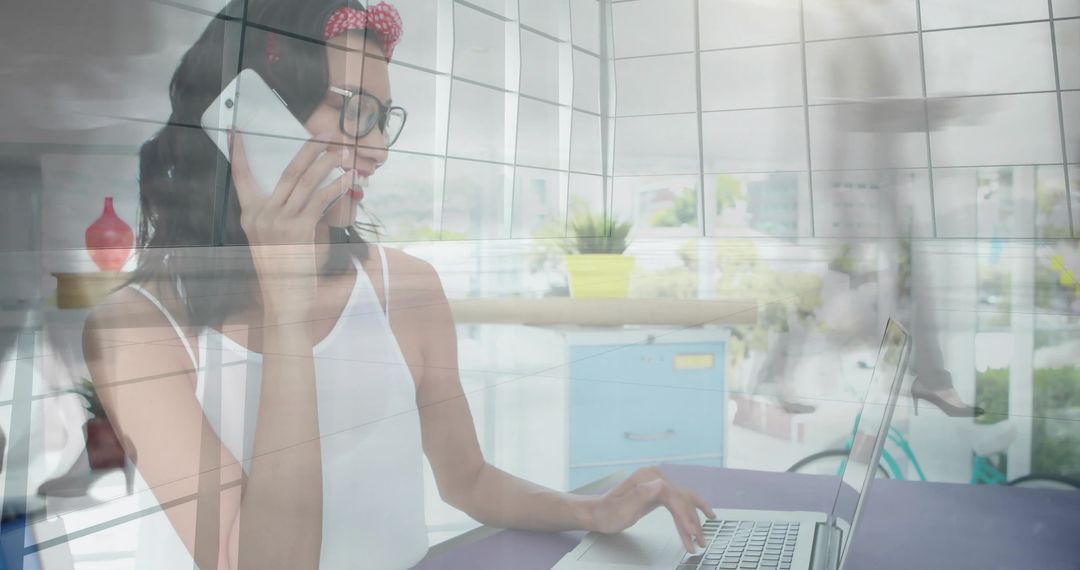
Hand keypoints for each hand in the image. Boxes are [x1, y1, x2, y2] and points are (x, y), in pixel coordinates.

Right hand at [228, 131, 349, 317]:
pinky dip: (336, 188)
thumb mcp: (283, 236)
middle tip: (326, 133)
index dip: (239, 153)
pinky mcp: (296, 230)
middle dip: (308, 149)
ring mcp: (277, 221)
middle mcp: (260, 214)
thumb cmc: (287, 269)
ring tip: (341, 151)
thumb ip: (297, 212)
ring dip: (326, 164)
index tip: (236, 131)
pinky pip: (319, 201)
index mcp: (250, 214)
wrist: (284, 299)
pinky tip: (349, 180)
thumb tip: (323, 191)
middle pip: (286, 172)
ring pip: (304, 182)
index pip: (241, 176)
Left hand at [586, 467, 714, 552]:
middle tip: (700, 541)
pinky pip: (678, 504)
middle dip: (692, 522)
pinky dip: (688, 516)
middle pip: (682, 499)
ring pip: (684, 502)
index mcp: (647, 477)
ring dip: (694, 520)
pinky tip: (699, 522)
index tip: (692, 532)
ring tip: (703, 537)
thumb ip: (641, 495)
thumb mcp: (622, 508)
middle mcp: (655, 477)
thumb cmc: (607, 513)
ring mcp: (658, 484)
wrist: (598, 513)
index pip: (674, 495)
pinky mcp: (659, 493)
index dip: (685, 515)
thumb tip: (660, 483)